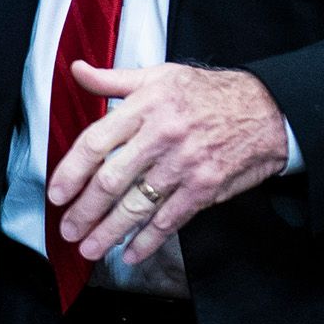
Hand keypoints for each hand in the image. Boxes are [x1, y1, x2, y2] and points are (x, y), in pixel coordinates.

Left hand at [44, 62, 290, 268]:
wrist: (267, 110)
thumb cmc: (209, 93)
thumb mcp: (160, 75)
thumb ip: (113, 79)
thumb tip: (77, 70)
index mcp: (146, 106)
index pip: (97, 142)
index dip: (71, 171)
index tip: (56, 193)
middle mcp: (162, 136)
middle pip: (112, 179)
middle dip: (85, 210)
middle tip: (67, 229)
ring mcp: (184, 165)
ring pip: (137, 204)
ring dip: (109, 231)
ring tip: (89, 247)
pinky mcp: (205, 188)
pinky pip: (170, 220)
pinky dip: (148, 240)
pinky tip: (130, 252)